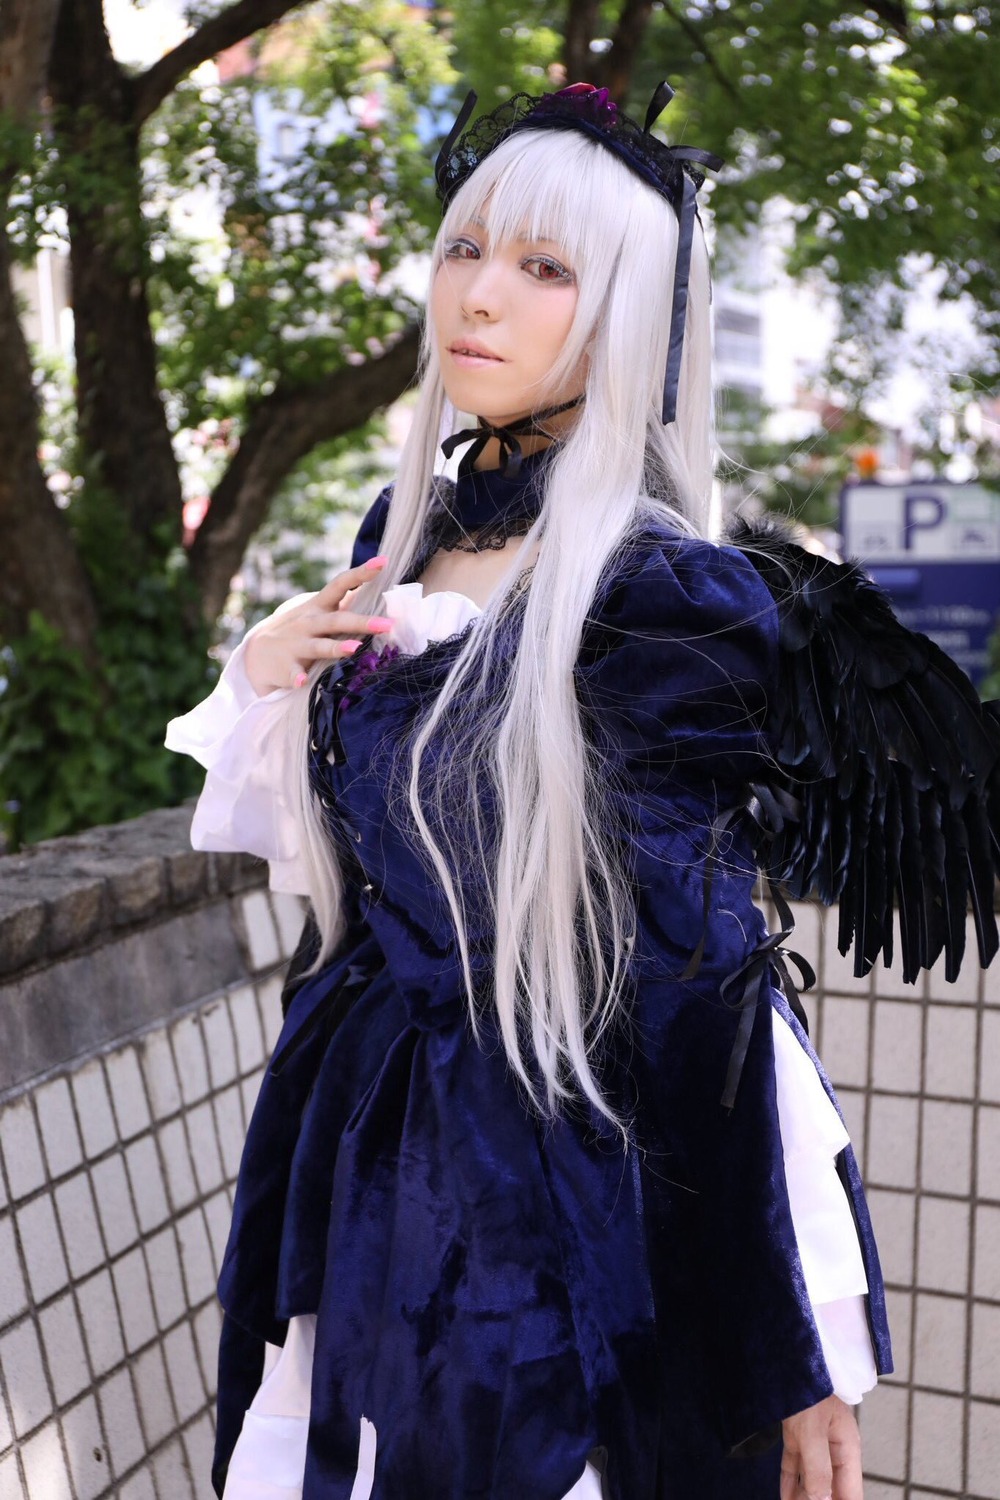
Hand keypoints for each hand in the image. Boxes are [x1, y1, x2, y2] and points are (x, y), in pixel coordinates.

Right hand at [243, 556, 391, 694]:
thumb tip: (371, 589)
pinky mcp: (287, 668)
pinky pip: (293, 674)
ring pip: (318, 646)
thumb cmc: (299, 630)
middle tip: (388, 625)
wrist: (258, 654)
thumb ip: (342, 602)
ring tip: (354, 649)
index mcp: (319, 607)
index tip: (383, 562)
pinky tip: (302, 681)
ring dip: (335, 648)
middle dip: (362, 622)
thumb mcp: (318, 612)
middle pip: (337, 620)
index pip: (340, 584)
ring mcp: (296, 645)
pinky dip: (296, 677)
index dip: (361, 573)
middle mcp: (308, 623)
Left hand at [780, 1395, 861, 1499]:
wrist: (789, 1354)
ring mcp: (815, 1439)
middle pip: (830, 1488)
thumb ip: (819, 1471)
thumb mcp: (813, 1433)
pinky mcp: (797, 1433)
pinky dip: (790, 1482)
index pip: (850, 1493)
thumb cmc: (807, 1386)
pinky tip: (785, 1498)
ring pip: (810, 1478)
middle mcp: (834, 1447)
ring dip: (803, 1497)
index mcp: (847, 1447)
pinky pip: (795, 1464)